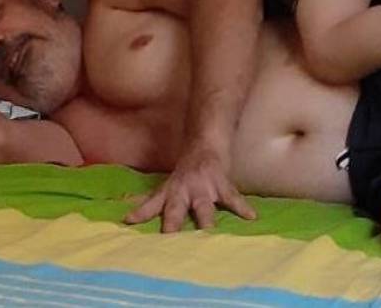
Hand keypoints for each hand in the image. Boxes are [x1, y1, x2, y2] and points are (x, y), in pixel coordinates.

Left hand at [124, 143, 256, 231]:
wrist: (206, 143)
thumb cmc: (185, 171)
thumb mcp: (167, 186)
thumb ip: (153, 204)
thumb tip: (128, 220)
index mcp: (169, 191)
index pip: (151, 204)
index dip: (139, 212)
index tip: (128, 222)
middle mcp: (184, 190)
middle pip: (176, 209)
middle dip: (172, 222)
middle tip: (168, 237)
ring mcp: (203, 187)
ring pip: (203, 207)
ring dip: (205, 220)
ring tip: (208, 233)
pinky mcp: (222, 184)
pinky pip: (233, 198)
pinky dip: (242, 208)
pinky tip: (251, 217)